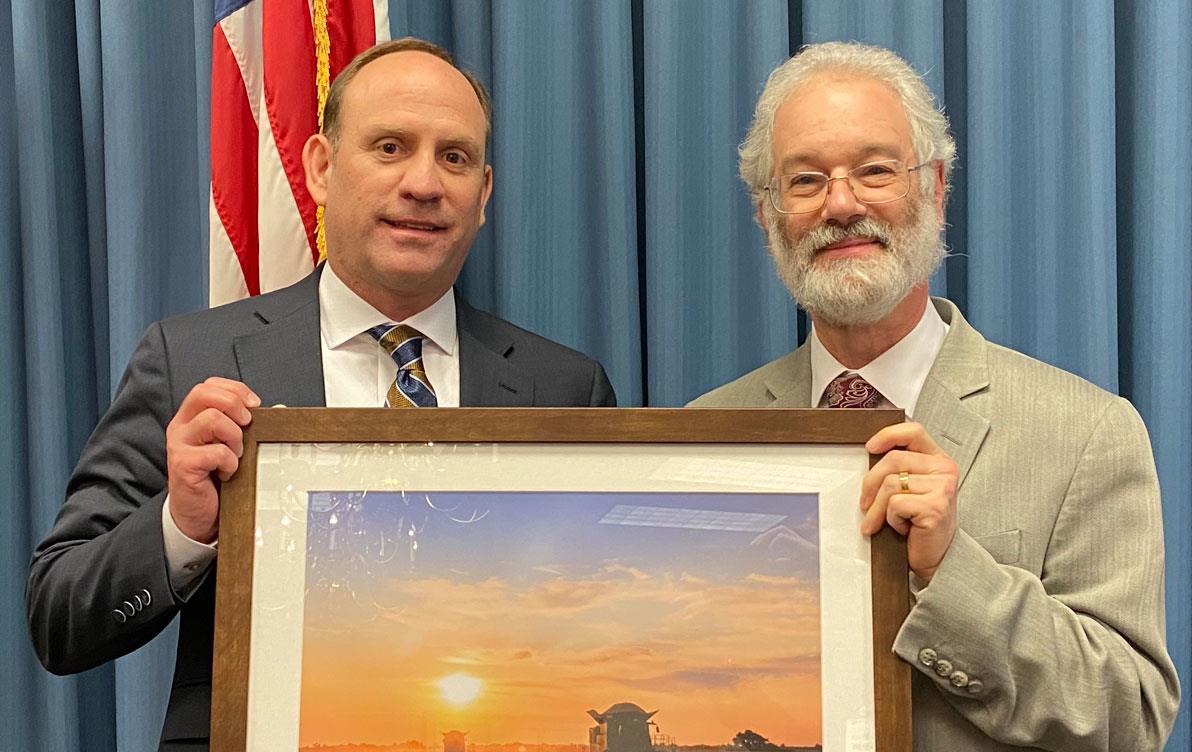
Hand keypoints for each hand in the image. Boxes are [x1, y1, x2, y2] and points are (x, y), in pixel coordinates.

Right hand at [165, 377, 259, 542]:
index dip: (234, 390)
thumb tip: (278, 410)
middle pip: (205, 393)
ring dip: (234, 437)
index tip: (253, 405)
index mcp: (191, 417)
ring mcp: (179, 445)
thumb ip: (245, 426)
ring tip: (235, 455)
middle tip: (247, 425)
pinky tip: (227, 473)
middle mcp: (181, 427)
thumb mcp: (230, 445)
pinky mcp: (183, 464)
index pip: (208, 386)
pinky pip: (216, 452)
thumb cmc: (216, 476)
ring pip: (212, 419)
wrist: (199, 513)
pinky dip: (230, 462)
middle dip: (234, 405)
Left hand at [860, 421, 958, 582]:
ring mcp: (942, 488)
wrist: (937, 557)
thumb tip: (870, 458)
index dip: (889, 435)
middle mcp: (944, 469)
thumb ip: (900, 470)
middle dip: (870, 483)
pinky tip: (902, 527)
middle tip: (864, 504)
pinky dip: (890, 519)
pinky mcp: (935, 507)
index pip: (914, 432)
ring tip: (880, 521)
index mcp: (939, 460)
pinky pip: (895, 504)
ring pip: (891, 484)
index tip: (870, 447)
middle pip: (893, 459)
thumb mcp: (912, 490)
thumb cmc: (921, 524)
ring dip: (877, 508)